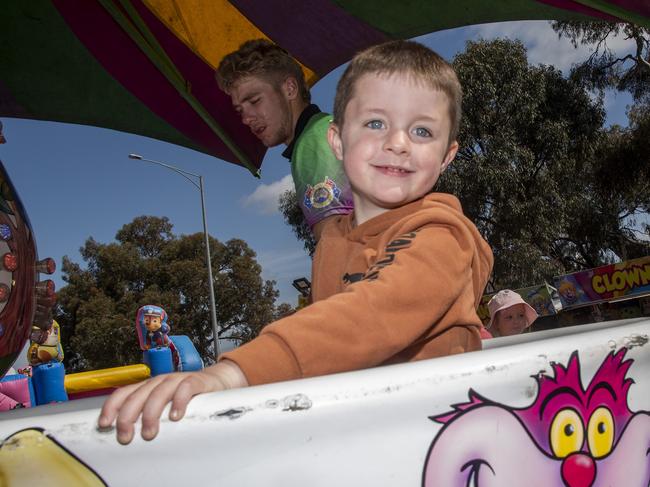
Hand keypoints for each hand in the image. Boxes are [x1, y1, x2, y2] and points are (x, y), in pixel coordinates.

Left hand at [98, 360, 247, 443]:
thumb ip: (149, 414)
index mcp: (148, 387)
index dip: (112, 407)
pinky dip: (178, 401)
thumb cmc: (187, 397)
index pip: (124, 392)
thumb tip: (127, 433)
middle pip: (138, 395)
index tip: (104, 424)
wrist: (217, 382)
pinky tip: (175, 416)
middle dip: (128, 416)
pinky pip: (185, 388)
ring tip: (149, 433)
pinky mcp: (195, 381)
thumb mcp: (164, 404)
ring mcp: (177, 380)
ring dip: (151, 413)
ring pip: (159, 392)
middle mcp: (160, 381)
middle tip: (125, 437)